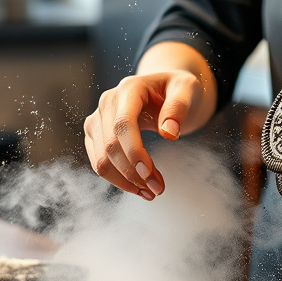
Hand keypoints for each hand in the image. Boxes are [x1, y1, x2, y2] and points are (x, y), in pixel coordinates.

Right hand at [84, 70, 199, 199]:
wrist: (163, 88)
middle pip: (110, 145)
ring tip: (151, 192)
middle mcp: (107, 102)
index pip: (123, 123)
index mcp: (129, 88)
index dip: (134, 151)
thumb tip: (169, 133)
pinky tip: (139, 188)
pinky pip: (99, 163)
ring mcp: (98, 118)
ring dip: (124, 181)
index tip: (150, 175)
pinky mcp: (95, 134)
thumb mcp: (187, 88)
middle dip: (133, 173)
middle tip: (159, 189)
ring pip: (101, 159)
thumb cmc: (176, 88)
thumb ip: (179, 107)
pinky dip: (117, 180)